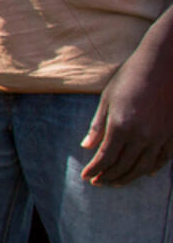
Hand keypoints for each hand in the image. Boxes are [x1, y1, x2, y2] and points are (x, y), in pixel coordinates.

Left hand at [80, 44, 172, 186]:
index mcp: (121, 126)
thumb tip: (86, 146)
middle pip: (123, 166)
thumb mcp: (107, 99)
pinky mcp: (172, 134)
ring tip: (116, 182)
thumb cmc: (130, 78)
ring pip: (143, 167)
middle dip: (108, 176)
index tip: (86, 177)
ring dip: (128, 177)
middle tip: (98, 182)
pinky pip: (163, 158)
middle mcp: (142, 135)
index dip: (95, 169)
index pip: (105, 157)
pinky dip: (152, 168)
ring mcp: (160, 136)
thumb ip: (97, 126)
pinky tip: (144, 173)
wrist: (162, 66)